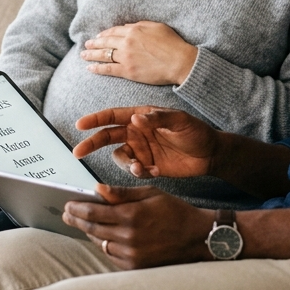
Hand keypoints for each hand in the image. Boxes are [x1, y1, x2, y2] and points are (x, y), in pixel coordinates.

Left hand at [63, 184, 212, 268]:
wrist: (198, 238)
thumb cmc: (175, 212)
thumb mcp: (150, 193)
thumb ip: (121, 193)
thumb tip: (96, 188)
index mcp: (131, 215)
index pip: (93, 212)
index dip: (76, 208)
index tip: (67, 204)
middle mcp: (129, 237)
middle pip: (92, 229)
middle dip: (76, 220)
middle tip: (66, 214)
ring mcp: (132, 255)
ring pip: (100, 243)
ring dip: (89, 233)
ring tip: (82, 224)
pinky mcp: (136, 267)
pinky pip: (112, 256)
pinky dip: (105, 245)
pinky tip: (102, 238)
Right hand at [75, 106, 221, 178]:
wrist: (210, 154)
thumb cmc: (196, 132)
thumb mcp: (180, 121)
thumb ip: (157, 118)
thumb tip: (136, 118)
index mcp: (141, 117)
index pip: (113, 116)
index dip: (95, 119)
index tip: (80, 125)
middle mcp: (137, 133)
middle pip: (107, 136)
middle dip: (91, 143)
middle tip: (78, 152)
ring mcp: (141, 150)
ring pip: (120, 158)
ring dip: (126, 165)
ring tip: (142, 168)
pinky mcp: (148, 166)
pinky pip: (134, 171)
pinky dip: (139, 172)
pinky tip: (155, 171)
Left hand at [80, 21, 198, 85]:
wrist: (179, 61)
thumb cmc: (172, 43)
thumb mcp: (157, 27)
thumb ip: (140, 25)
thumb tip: (128, 27)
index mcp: (134, 30)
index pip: (114, 31)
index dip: (105, 34)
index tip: (99, 36)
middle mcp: (127, 42)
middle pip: (105, 42)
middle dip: (94, 43)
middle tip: (86, 44)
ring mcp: (126, 57)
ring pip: (103, 55)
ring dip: (91, 54)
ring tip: (83, 55)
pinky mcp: (127, 71)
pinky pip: (108, 69)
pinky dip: (97, 68)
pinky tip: (90, 68)